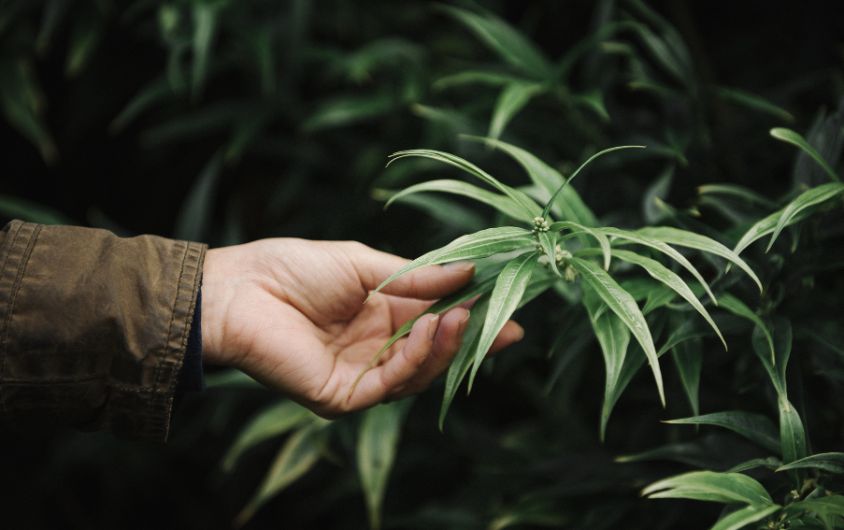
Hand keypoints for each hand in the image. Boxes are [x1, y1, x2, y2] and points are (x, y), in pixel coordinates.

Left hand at [200, 238, 523, 416]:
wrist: (238, 289)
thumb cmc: (293, 268)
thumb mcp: (365, 264)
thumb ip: (415, 276)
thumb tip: (468, 271)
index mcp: (380, 314)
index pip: (435, 321)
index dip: (471, 317)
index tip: (509, 310)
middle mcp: (375, 347)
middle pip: (434, 352)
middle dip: (471, 339)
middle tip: (505, 323)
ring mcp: (360, 375)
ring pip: (419, 373)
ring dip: (446, 346)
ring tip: (464, 317)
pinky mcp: (343, 395)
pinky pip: (390, 384)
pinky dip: (416, 359)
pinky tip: (430, 330)